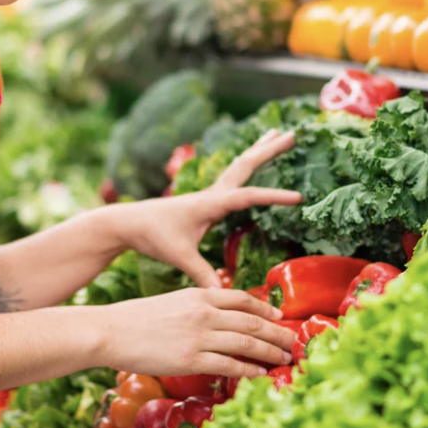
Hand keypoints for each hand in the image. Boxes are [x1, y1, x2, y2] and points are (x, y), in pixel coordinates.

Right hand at [91, 287, 295, 378]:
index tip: (279, 316)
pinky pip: (229, 365)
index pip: (242, 299)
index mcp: (200, 294)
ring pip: (247, 343)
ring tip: (285, 359)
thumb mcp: (173, 301)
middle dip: (277, 333)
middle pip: (252, 322)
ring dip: (270, 352)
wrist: (110, 330)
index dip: (265, 309)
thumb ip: (197, 307)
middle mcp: (204, 312)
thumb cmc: (136, 318)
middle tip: (295, 342)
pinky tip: (260, 374)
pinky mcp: (191, 359)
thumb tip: (218, 318)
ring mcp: (199, 336)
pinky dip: (249, 370)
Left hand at [111, 129, 301, 288]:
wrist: (128, 222)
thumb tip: (221, 294)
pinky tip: (252, 163)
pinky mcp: (206, 199)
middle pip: (245, 165)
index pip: (248, 197)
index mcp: (210, 203)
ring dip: (259, 150)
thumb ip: (201, 274)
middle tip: (292, 134)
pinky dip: (247, 166)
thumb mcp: (178, 256)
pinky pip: (233, 178)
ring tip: (276, 133)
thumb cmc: (152, 236)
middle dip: (268, 150)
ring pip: (239, 166)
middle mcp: (212, 193)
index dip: (274, 196)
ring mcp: (210, 194)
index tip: (298, 197)